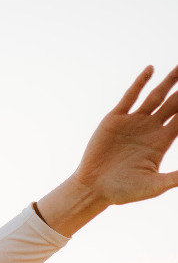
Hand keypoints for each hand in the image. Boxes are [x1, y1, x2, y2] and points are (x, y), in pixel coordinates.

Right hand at [37, 65, 177, 236]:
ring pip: (156, 96)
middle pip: (173, 104)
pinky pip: (131, 96)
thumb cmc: (123, 192)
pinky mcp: (116, 118)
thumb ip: (175, 178)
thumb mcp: (154, 186)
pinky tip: (151, 69)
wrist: (93, 188)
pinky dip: (140, 82)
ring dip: (168, 82)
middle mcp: (149, 128)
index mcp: (161, 142)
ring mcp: (133, 122)